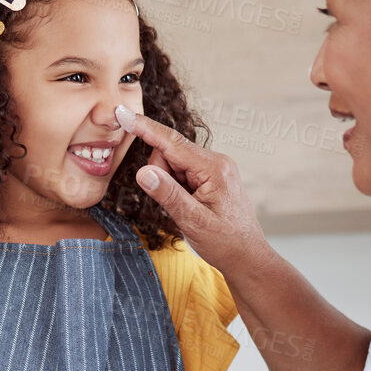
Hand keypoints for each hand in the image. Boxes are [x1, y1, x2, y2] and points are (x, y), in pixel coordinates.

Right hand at [115, 105, 267, 274]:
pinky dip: (178, 188)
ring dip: (170, 186)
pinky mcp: (212, 176)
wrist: (248, 257)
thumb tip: (143, 172)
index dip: (144, 128)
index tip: (123, 113)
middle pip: (169, 153)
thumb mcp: (192, 221)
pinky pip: (183, 173)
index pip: (171, 143)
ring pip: (174, 164)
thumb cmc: (225, 242)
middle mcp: (216, 161)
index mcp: (213, 168)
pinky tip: (190, 206)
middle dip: (162, 176)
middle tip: (175, 206)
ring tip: (187, 210)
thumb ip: (168, 195)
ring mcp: (215, 168)